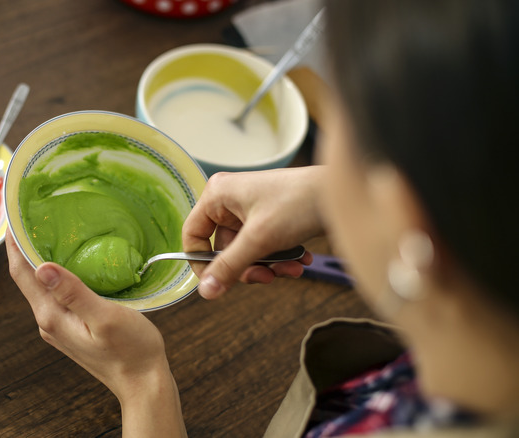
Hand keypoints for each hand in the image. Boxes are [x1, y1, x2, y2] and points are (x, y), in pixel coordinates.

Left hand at [6, 232, 186, 436]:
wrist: (143, 383)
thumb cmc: (131, 351)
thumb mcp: (104, 316)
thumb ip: (73, 293)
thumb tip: (42, 268)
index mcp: (52, 316)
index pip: (21, 273)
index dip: (13, 244)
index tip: (12, 216)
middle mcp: (49, 322)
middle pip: (27, 278)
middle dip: (24, 247)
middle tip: (29, 216)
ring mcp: (59, 327)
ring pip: (41, 286)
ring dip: (39, 260)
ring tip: (46, 232)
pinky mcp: (71, 328)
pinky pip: (55, 295)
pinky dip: (55, 274)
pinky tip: (68, 263)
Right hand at [183, 167, 324, 298]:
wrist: (342, 193)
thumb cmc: (299, 202)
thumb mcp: (259, 240)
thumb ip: (229, 267)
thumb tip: (205, 291)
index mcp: (217, 195)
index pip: (193, 235)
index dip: (202, 262)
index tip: (217, 283)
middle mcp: (230, 200)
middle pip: (223, 248)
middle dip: (248, 267)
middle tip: (267, 277)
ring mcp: (250, 208)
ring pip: (246, 251)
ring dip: (268, 265)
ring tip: (292, 268)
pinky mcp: (269, 217)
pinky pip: (263, 246)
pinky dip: (280, 257)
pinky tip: (301, 260)